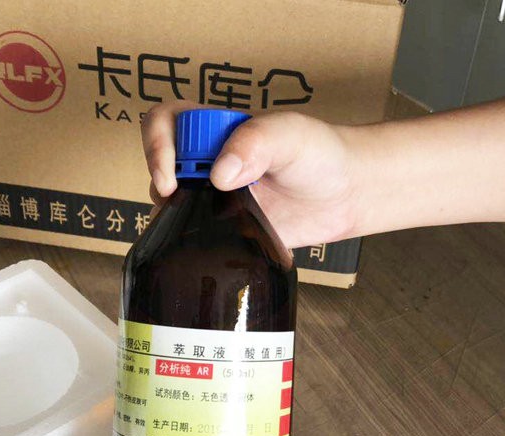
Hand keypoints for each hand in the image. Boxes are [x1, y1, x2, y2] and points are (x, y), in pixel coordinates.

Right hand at [141, 103, 360, 248]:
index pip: (166, 122)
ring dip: (172, 212)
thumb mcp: (290, 134)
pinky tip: (206, 243)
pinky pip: (196, 235)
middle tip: (177, 197)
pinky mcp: (228, 229)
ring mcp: (216, 198)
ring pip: (172, 203)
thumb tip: (219, 174)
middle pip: (161, 165)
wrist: (346, 195)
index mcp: (218, 129)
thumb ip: (255, 143)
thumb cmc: (322, 154)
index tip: (170, 175)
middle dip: (161, 180)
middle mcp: (210, 162)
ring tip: (192, 220)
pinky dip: (191, 240)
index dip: (157, 144)